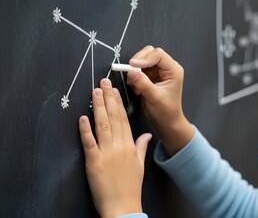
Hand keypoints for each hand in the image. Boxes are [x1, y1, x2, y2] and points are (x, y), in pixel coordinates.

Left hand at [78, 78, 150, 217]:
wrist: (123, 207)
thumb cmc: (131, 188)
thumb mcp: (140, 165)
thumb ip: (141, 147)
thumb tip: (146, 135)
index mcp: (130, 146)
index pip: (124, 119)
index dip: (118, 103)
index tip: (114, 90)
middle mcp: (119, 146)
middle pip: (113, 118)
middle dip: (107, 98)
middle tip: (103, 82)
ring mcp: (107, 154)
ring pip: (102, 125)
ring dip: (97, 107)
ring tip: (94, 92)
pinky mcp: (94, 162)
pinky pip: (89, 143)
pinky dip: (85, 130)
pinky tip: (82, 118)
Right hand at [127, 46, 193, 155]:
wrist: (167, 121)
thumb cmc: (166, 111)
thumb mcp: (154, 97)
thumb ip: (143, 83)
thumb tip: (131, 71)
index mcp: (173, 70)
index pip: (158, 55)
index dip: (144, 58)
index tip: (133, 66)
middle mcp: (167, 68)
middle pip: (149, 53)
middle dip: (138, 62)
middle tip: (130, 73)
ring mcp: (158, 71)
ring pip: (142, 61)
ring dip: (135, 70)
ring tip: (135, 85)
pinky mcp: (151, 76)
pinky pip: (138, 70)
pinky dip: (134, 77)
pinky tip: (137, 89)